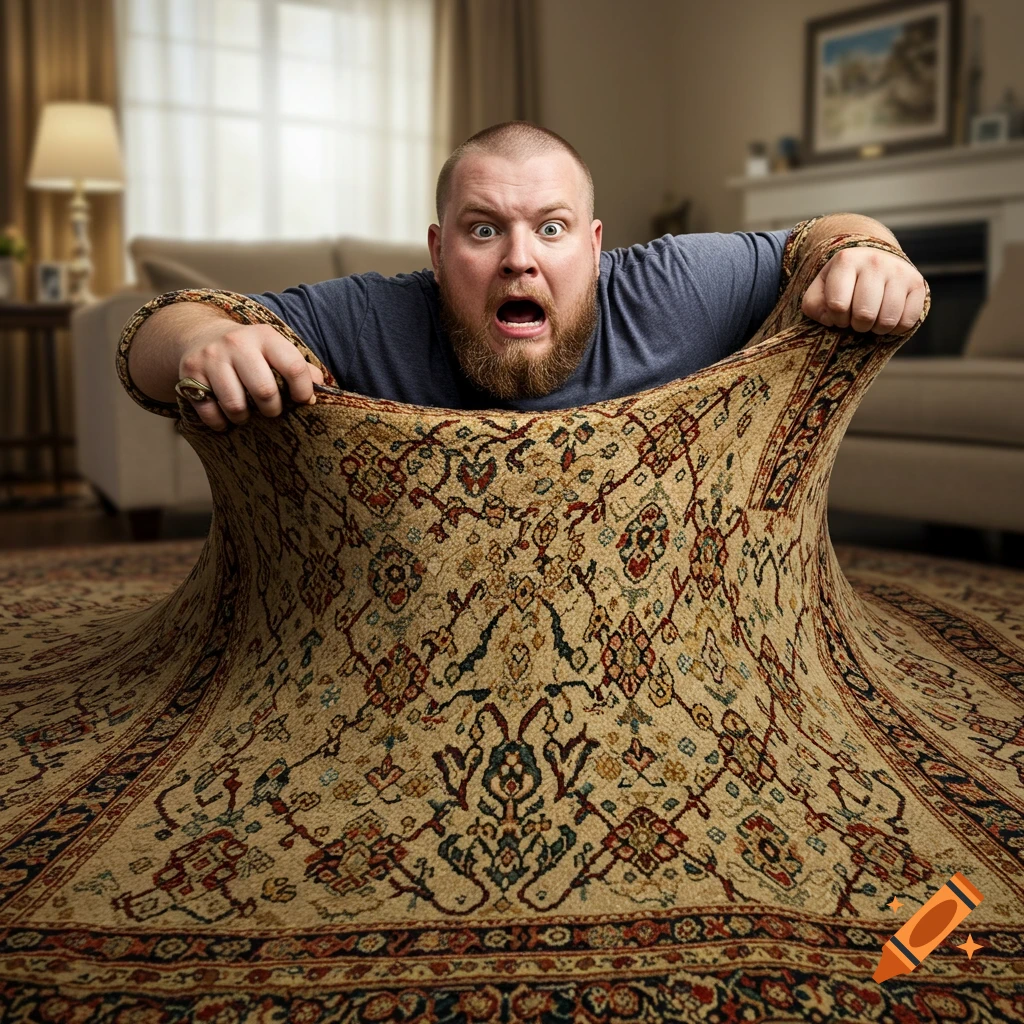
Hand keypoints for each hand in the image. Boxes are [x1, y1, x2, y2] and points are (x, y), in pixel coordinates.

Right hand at [178, 323, 324, 430]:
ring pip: (236, 405)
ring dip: (244, 418)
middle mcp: (237, 343)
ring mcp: (211, 358)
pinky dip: (220, 423)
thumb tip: (322, 388)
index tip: (302, 401)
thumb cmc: (249, 351)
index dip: (303, 391)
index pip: (293, 367)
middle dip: (272, 410)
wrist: (200, 334)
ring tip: (247, 414)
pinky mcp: (189, 373)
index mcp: (265, 337)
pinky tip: (225, 417)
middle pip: (264, 391)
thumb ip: (299, 367)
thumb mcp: (274, 350)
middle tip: (271, 411)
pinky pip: (210, 412)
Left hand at [801, 246, 926, 334]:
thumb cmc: (843, 283)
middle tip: (856, 318)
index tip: (839, 314)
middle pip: (864, 314)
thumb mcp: (820, 290)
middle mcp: (875, 261)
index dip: (836, 319)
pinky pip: (907, 321)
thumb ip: (814, 306)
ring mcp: (899, 271)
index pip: (838, 305)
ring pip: (887, 320)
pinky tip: (888, 317)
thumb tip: (831, 320)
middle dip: (857, 325)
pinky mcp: (918, 283)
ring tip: (872, 318)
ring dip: (876, 328)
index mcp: (846, 260)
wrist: (873, 261)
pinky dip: (895, 328)